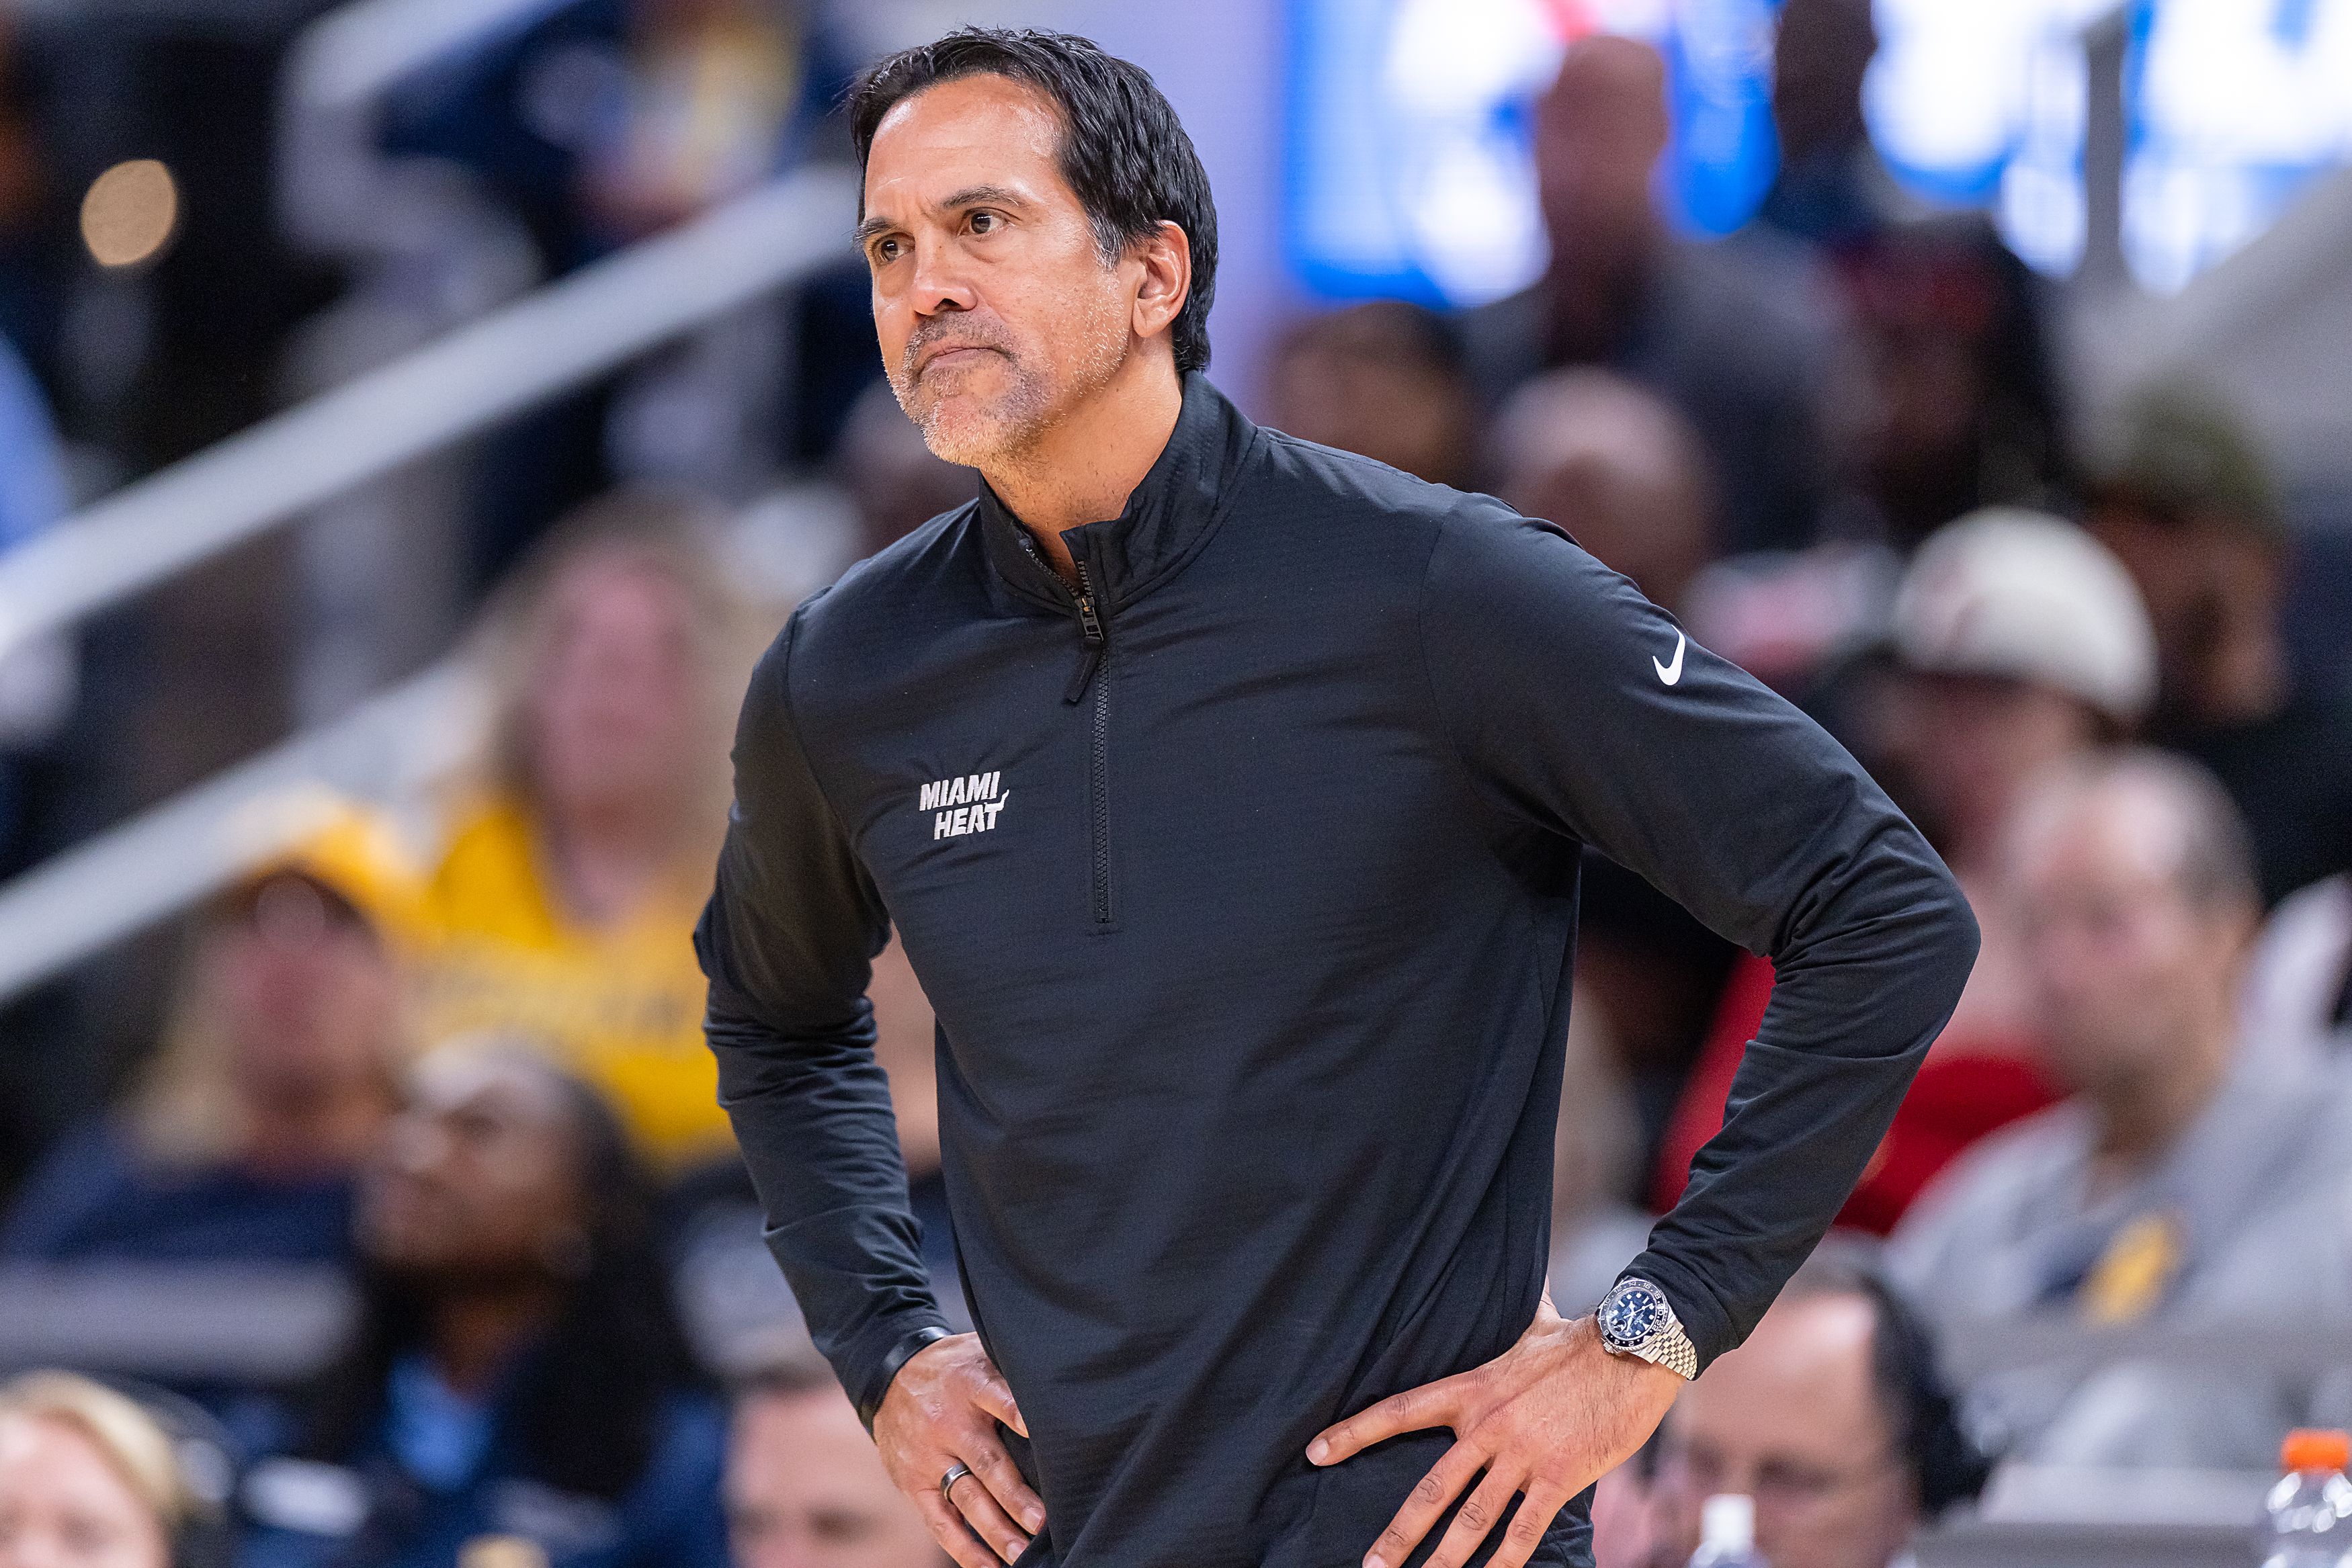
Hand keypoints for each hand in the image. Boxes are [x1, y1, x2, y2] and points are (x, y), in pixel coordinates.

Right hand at [874, 1332, 1046, 1567]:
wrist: (888, 1377)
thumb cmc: (953, 1369)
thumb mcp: (978, 1352)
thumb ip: (1010, 1371)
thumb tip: (1061, 1388)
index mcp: (968, 1382)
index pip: (995, 1395)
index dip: (1015, 1412)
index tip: (1036, 1428)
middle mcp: (948, 1423)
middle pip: (985, 1462)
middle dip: (1014, 1495)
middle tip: (1042, 1522)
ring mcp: (928, 1456)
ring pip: (966, 1498)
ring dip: (995, 1529)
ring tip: (1022, 1553)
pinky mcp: (912, 1483)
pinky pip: (939, 1520)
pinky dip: (963, 1546)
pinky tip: (989, 1565)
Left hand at [1306, 1292, 1683, 1567]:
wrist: (1633, 1351)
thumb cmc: (1582, 1340)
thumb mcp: (1533, 1324)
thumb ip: (1514, 1313)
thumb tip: (1517, 1271)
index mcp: (1472, 1391)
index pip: (1398, 1412)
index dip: (1353, 1434)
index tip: (1316, 1453)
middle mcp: (1488, 1427)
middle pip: (1431, 1488)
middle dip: (1398, 1534)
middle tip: (1370, 1565)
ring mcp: (1521, 1455)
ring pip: (1471, 1518)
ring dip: (1442, 1560)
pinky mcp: (1557, 1477)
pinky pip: (1524, 1531)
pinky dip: (1504, 1563)